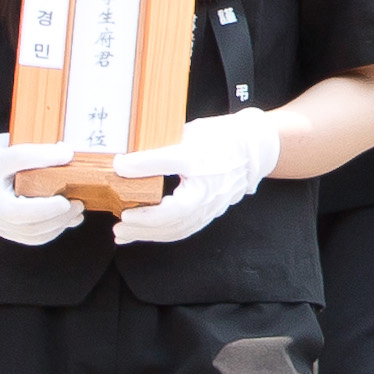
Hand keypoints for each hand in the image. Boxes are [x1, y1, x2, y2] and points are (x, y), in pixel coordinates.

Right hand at [0, 131, 84, 246]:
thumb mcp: (4, 143)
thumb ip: (30, 146)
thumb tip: (67, 152)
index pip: (16, 158)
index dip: (43, 156)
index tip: (67, 153)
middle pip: (17, 210)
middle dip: (49, 209)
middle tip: (73, 201)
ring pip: (24, 230)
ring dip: (56, 223)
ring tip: (78, 210)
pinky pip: (27, 237)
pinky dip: (50, 232)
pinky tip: (67, 221)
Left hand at [111, 108, 284, 245]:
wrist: (254, 144)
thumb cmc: (223, 139)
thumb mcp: (186, 141)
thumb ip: (152, 157)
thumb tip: (122, 166)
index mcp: (203, 188)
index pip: (171, 208)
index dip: (146, 214)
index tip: (124, 210)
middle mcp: (207, 203)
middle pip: (172, 225)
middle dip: (143, 229)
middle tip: (119, 226)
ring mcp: (210, 208)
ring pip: (178, 230)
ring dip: (150, 234)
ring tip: (126, 233)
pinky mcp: (209, 210)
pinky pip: (185, 228)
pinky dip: (164, 232)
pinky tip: (149, 231)